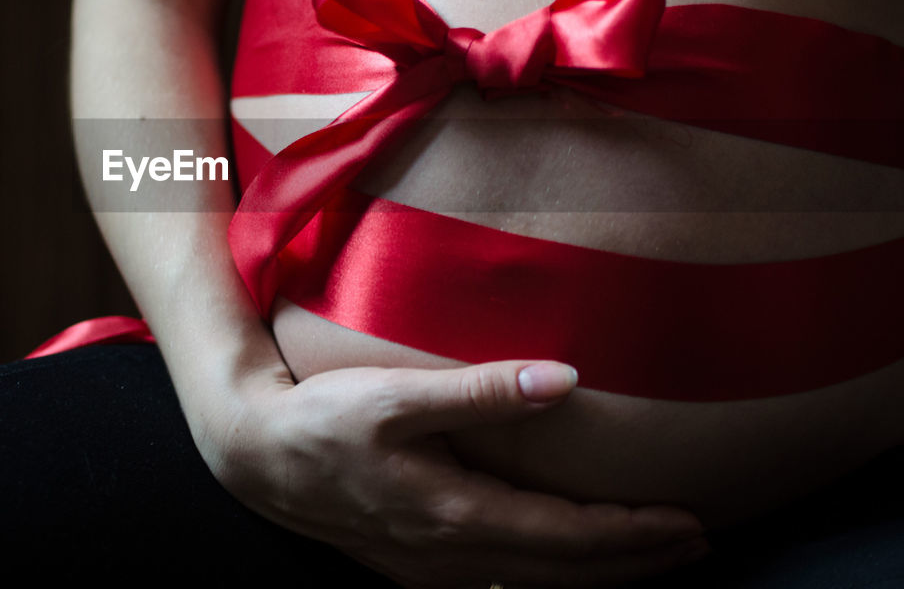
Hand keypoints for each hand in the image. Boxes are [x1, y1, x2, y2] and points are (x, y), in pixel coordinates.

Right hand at [197, 360, 708, 588]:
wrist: (253, 455)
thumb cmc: (321, 420)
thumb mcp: (396, 395)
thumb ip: (482, 390)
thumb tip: (563, 380)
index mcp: (454, 514)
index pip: (566, 537)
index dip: (632, 535)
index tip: (688, 522)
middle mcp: (449, 555)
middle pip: (561, 572)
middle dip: (632, 561)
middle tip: (695, 544)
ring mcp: (429, 568)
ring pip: (532, 581)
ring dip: (596, 569)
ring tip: (644, 551)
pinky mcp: (412, 563)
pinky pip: (500, 578)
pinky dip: (549, 569)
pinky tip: (559, 556)